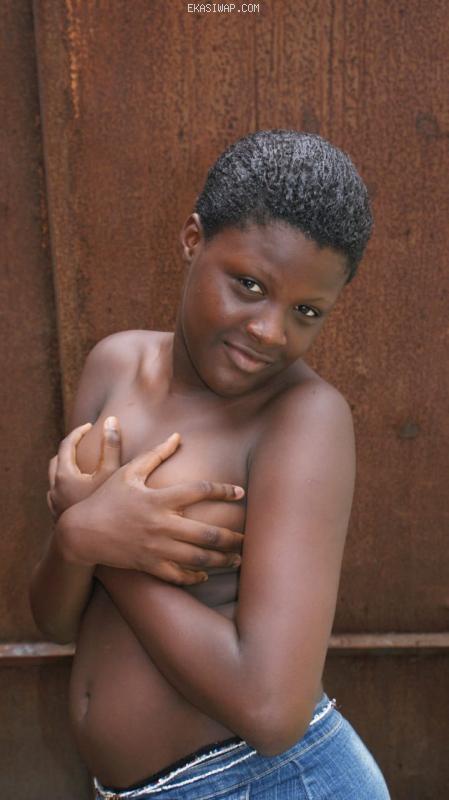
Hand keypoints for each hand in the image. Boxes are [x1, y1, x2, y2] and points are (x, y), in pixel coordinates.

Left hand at [47, 417, 120, 520]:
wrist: (84, 545)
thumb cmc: (101, 508)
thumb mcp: (111, 474)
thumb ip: (112, 446)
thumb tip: (112, 420)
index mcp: (64, 474)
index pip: (67, 444)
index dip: (79, 432)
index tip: (90, 426)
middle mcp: (54, 487)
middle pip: (58, 459)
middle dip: (71, 448)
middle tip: (86, 442)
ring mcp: (54, 502)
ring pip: (55, 477)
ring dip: (67, 467)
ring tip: (83, 464)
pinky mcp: (58, 514)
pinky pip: (58, 492)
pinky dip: (67, 484)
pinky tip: (81, 489)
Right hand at [61, 433, 244, 584]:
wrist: (81, 532)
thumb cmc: (106, 498)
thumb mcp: (128, 471)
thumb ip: (155, 454)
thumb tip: (177, 436)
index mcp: (159, 499)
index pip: (200, 491)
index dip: (223, 490)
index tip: (240, 492)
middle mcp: (161, 525)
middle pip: (208, 533)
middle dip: (233, 537)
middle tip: (249, 538)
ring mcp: (156, 548)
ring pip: (198, 558)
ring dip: (223, 559)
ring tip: (238, 559)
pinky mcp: (149, 565)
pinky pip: (179, 575)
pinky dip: (196, 576)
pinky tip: (207, 572)